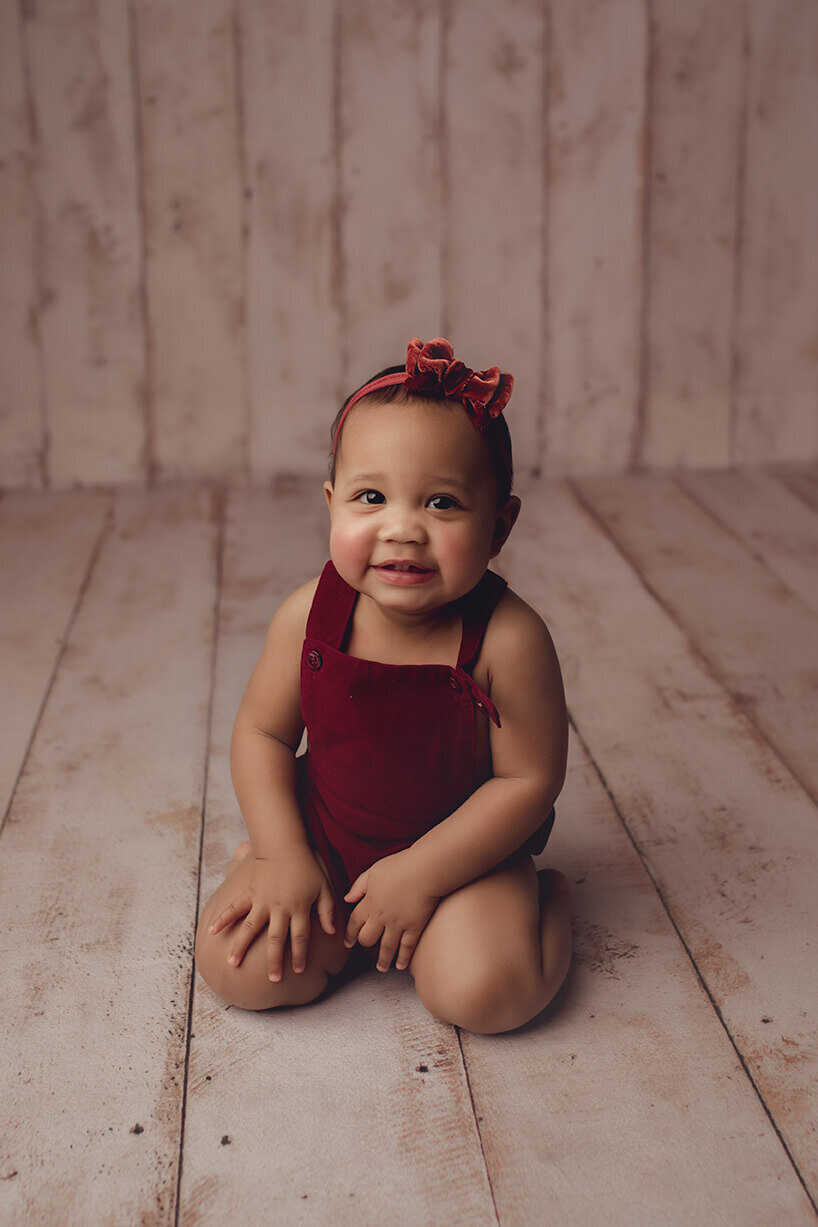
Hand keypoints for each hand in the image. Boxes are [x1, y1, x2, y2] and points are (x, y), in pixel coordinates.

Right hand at [207, 846, 335, 981]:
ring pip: (250, 928)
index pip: (300, 938)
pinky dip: (223, 919)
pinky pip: (234, 908)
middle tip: (273, 979)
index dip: (300, 955)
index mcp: (298, 908)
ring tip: (232, 964)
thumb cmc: (306, 865)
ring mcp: (261, 901)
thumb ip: (328, 910)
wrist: (284, 844)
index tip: (298, 970)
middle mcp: (279, 908)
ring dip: (240, 947)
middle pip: (276, 940)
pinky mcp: (248, 893)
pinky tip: (212, 932)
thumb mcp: (324, 886)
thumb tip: (333, 932)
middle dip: (274, 961)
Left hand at [343, 849, 439, 972]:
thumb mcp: (374, 871)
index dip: (350, 934)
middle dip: (365, 944)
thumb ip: (359, 886)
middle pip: (367, 938)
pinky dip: (403, 958)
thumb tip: (347, 899)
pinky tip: (401, 966)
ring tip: (381, 968)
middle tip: (367, 948)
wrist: (425, 869)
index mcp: (370, 902)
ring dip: (382, 960)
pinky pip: (407, 948)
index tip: (348, 942)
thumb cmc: (400, 866)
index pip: (355, 922)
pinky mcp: (415, 927)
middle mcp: (381, 917)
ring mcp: (398, 924)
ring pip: (386, 948)